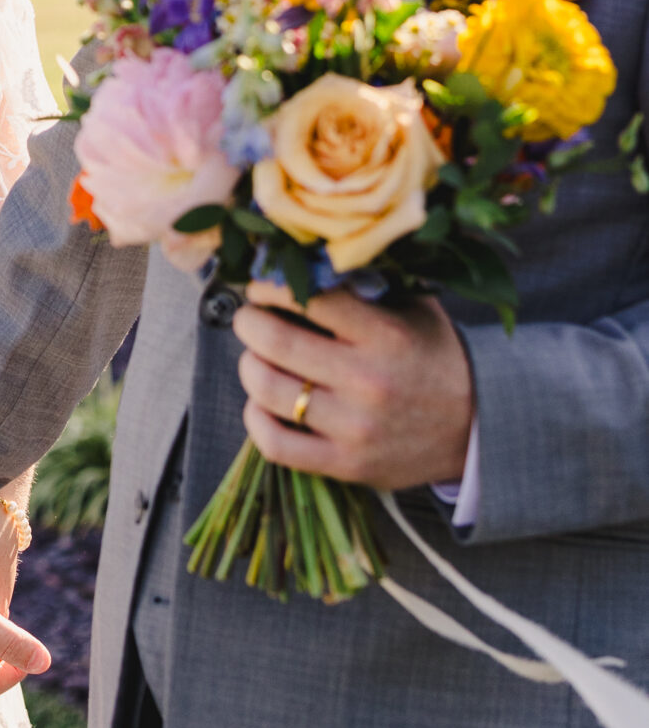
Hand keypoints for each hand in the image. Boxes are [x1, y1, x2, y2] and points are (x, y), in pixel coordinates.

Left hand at [234, 279, 472, 489]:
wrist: (477, 426)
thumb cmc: (435, 357)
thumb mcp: (414, 309)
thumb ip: (364, 286)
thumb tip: (302, 262)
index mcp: (385, 335)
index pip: (308, 297)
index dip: (271, 286)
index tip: (264, 286)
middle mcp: (367, 381)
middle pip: (275, 342)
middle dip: (249, 322)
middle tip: (250, 319)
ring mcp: (354, 428)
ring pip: (267, 390)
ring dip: (249, 366)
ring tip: (257, 358)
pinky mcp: (345, 464)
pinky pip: (275, 444)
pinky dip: (256, 419)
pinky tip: (262, 403)